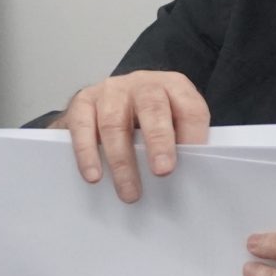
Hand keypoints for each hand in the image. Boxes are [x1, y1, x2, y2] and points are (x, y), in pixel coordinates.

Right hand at [60, 71, 209, 202]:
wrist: (108, 102)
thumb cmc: (147, 119)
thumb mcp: (171, 123)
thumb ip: (179, 143)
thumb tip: (186, 178)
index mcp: (173, 87)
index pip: (190, 108)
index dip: (193, 135)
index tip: (191, 164)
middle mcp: (143, 84)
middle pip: (152, 108)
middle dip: (159, 141)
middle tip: (162, 172)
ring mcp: (111, 90)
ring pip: (114, 122)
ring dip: (122, 161)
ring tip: (129, 192)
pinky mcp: (84, 101)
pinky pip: (83, 127)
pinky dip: (88, 153)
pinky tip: (94, 175)